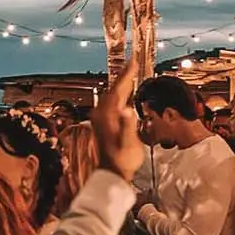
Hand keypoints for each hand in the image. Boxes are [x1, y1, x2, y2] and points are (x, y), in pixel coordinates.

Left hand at [95, 56, 144, 180]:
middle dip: (124, 75)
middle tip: (133, 62)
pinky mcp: (102, 123)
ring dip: (121, 84)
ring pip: (111, 95)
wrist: (111, 174)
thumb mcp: (128, 144)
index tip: (133, 60)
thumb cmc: (122, 160)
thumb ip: (128, 126)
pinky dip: (119, 94)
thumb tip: (127, 110)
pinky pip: (111, 102)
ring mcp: (100, 118)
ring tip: (131, 74)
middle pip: (114, 89)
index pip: (118, 89)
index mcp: (107, 115)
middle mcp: (101, 114)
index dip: (127, 74)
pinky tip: (125, 94)